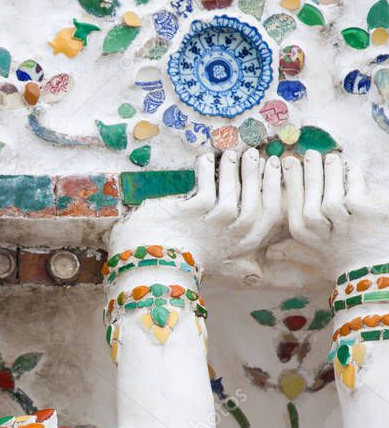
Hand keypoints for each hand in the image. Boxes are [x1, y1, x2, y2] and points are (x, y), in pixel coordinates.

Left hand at [108, 150, 282, 282]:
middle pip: (257, 201)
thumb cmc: (185, 266)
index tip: (276, 168)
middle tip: (255, 155)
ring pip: (233, 192)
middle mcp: (231, 235)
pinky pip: (206, 186)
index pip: (270, 215)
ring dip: (233, 170)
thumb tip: (258, 274)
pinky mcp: (192, 213)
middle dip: (258, 175)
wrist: (151, 268)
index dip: (276, 189)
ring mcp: (212, 223)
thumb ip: (240, 269)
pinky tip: (205, 159)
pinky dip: (207, 171)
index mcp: (241, 246)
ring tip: (230, 154)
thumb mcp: (220, 270)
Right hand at [283, 151, 388, 277]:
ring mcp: (344, 222)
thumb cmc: (344, 264)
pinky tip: (350, 168)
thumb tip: (270, 253)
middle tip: (309, 155)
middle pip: (311, 195)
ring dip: (330, 172)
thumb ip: (292, 252)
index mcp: (304, 235)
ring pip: (332, 191)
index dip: (291, 182)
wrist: (375, 272)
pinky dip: (353, 176)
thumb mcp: (315, 260)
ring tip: (330, 158)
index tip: (288, 163)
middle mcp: (320, 230)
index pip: (293, 203)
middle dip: (310, 173)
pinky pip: (355, 188)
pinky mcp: (365, 213)